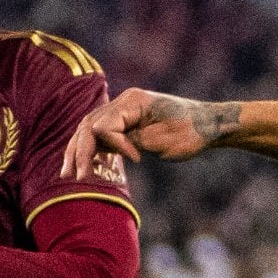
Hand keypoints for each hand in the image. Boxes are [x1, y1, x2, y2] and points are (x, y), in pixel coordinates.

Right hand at [69, 89, 230, 174]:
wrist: (209, 125)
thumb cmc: (192, 132)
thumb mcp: (163, 140)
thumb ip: (132, 141)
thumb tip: (104, 145)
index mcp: (133, 101)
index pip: (105, 124)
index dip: (114, 145)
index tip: (137, 159)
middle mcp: (124, 102)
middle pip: (89, 125)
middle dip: (78, 151)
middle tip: (72, 176)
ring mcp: (124, 111)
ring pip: (91, 129)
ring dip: (79, 151)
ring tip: (68, 173)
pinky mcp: (128, 122)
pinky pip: (103, 134)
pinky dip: (94, 149)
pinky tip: (88, 166)